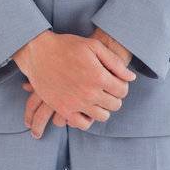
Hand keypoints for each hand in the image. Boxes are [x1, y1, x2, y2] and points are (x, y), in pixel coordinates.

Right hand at [12, 31, 134, 134]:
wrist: (38, 51)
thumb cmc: (66, 46)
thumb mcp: (93, 46)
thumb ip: (115, 62)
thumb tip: (131, 78)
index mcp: (99, 76)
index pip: (122, 91)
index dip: (121, 86)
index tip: (113, 82)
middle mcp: (90, 92)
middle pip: (115, 105)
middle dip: (113, 97)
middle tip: (104, 90)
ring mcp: (76, 103)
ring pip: (102, 116)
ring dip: (102, 108)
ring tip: (95, 99)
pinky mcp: (63, 109)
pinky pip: (83, 124)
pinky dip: (87, 119)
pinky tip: (84, 109)